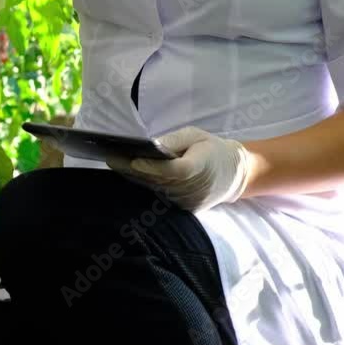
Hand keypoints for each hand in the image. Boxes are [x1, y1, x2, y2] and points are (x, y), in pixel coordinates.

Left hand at [107, 126, 251, 211]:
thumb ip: (174, 140)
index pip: (174, 170)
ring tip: (114, 162)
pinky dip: (145, 184)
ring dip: (135, 177)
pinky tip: (128, 173)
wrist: (234, 175)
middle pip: (158, 180)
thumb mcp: (196, 135)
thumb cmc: (212, 149)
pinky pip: (160, 196)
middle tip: (109, 157)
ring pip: (156, 189)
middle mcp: (193, 188)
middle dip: (133, 169)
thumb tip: (150, 146)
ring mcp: (188, 201)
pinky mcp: (184, 209)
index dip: (153, 167)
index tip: (133, 160)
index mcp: (200, 166)